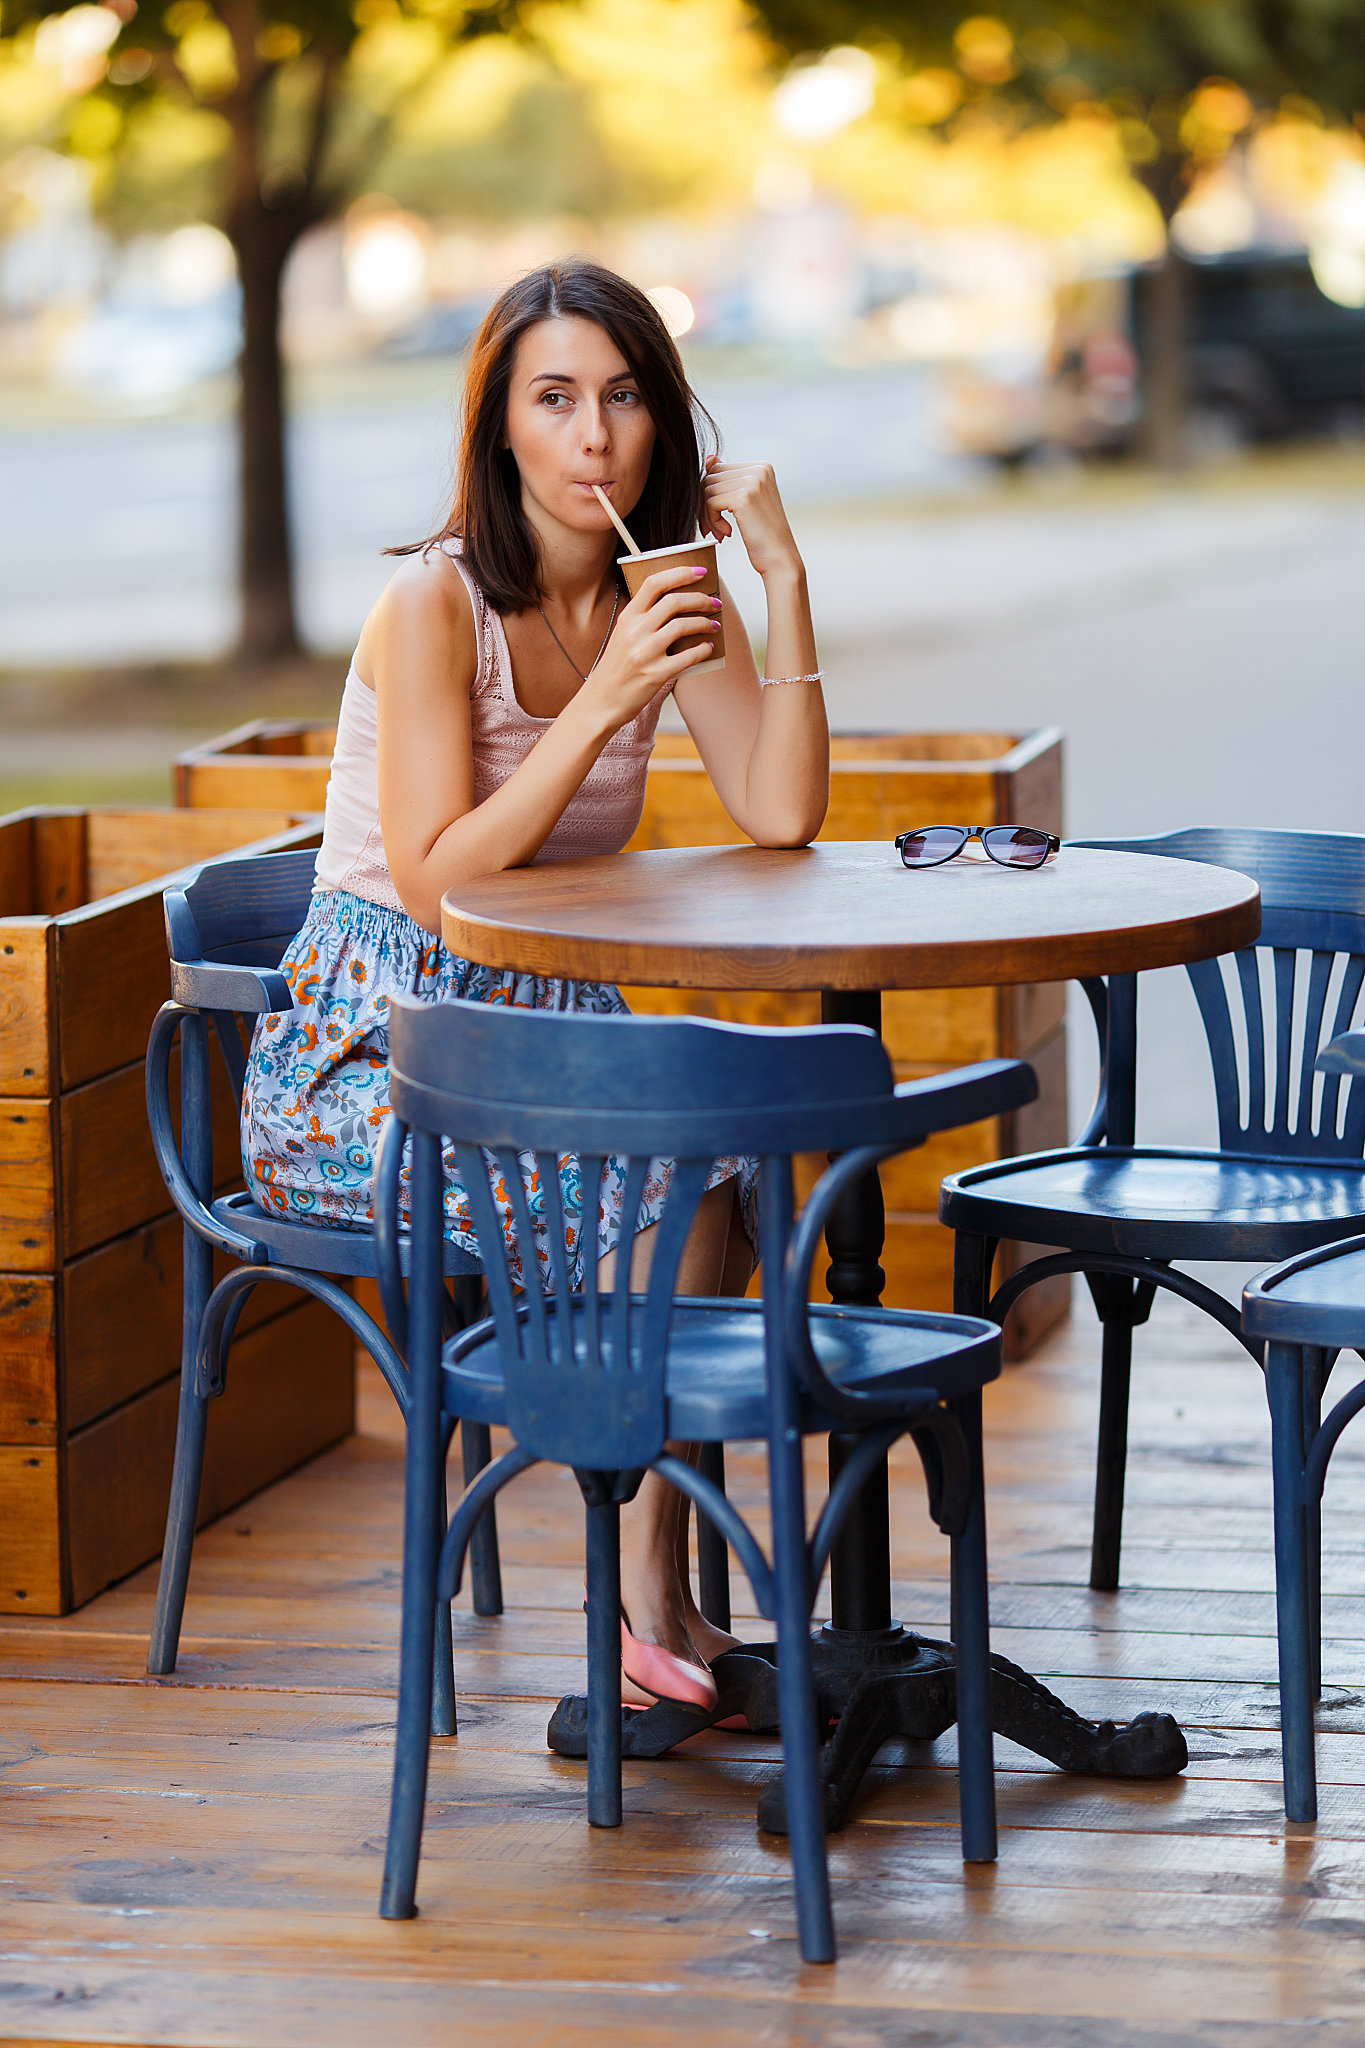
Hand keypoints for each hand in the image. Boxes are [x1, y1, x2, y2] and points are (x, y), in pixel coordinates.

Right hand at [578, 565, 719, 732]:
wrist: (600, 702)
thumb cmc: (616, 668)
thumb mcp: (623, 635)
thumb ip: (643, 618)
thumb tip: (676, 602)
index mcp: (627, 617)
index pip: (654, 583)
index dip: (680, 573)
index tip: (700, 571)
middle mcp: (635, 631)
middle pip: (674, 601)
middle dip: (701, 599)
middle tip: (714, 602)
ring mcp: (645, 652)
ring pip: (682, 625)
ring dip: (704, 623)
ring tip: (714, 625)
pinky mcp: (655, 674)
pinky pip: (687, 656)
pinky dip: (702, 650)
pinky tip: (708, 648)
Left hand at [702, 458, 803, 581]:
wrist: (780, 559)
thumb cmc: (763, 535)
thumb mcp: (746, 502)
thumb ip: (728, 479)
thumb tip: (710, 458)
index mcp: (761, 467)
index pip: (718, 470)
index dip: (710, 495)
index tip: (715, 518)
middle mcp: (758, 469)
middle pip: (710, 478)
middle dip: (705, 505)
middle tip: (713, 528)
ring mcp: (752, 481)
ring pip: (707, 490)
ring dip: (707, 515)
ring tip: (720, 532)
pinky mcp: (743, 497)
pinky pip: (710, 502)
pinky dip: (711, 520)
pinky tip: (725, 533)